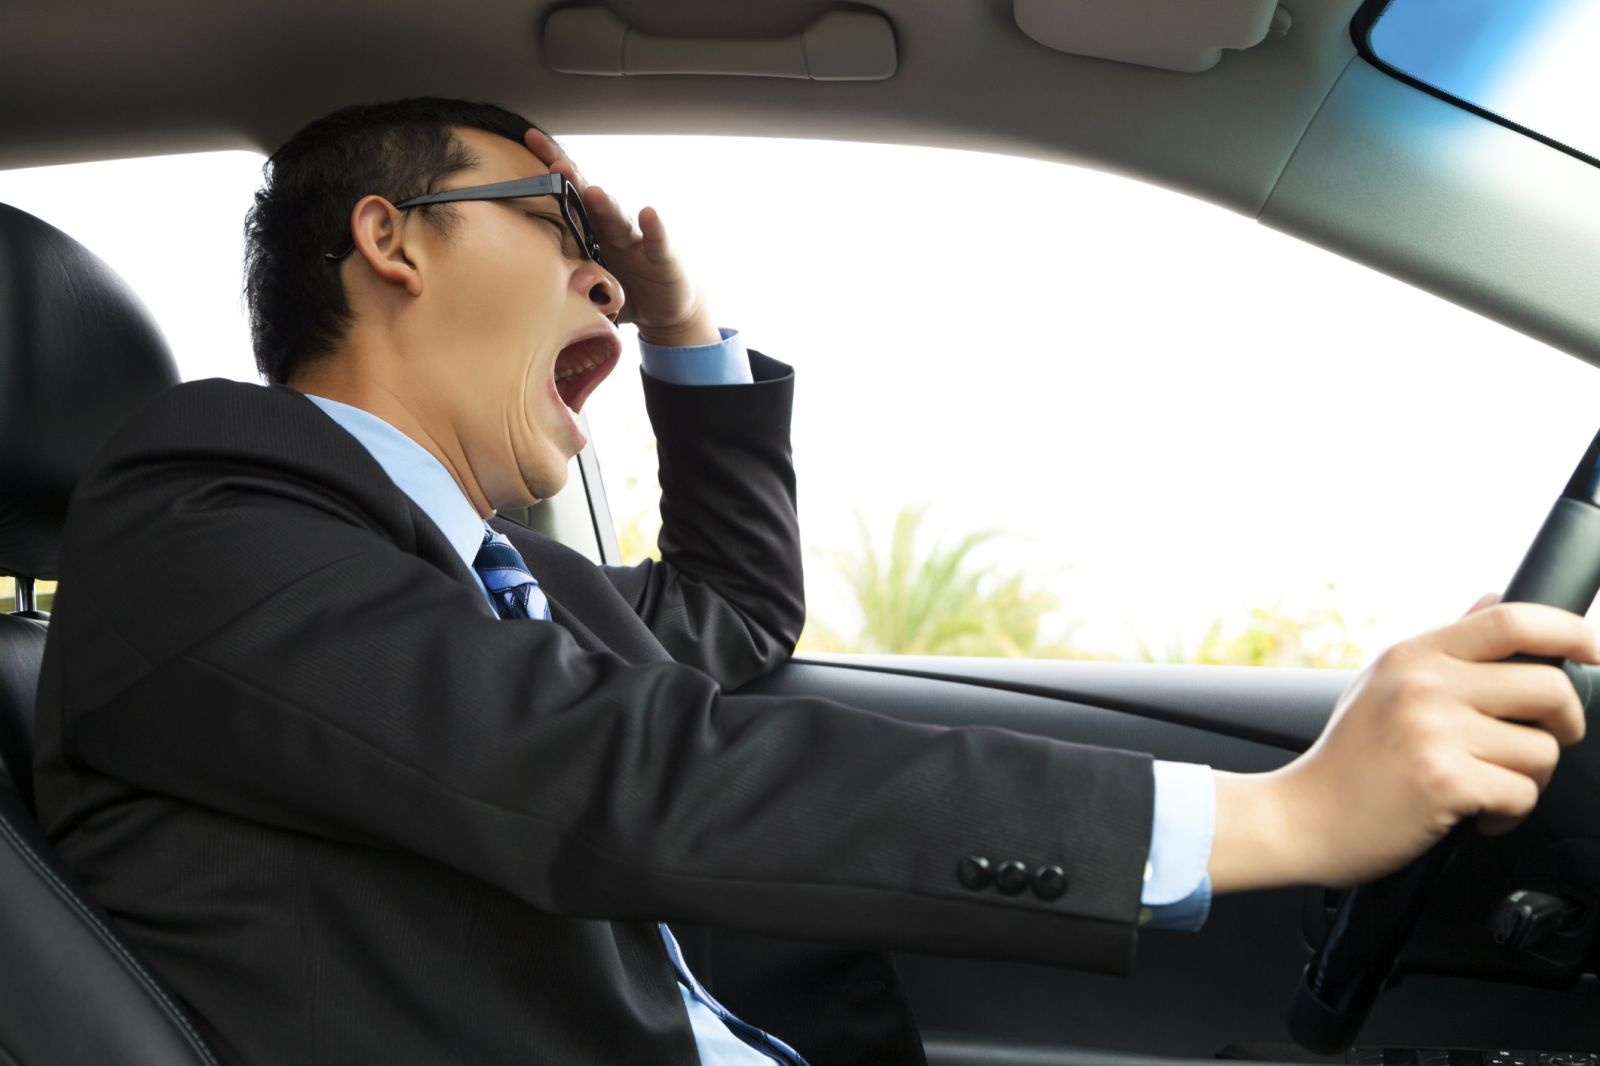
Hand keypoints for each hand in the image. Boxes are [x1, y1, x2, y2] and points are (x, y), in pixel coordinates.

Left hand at [525, 129, 719, 346]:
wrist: (666, 312)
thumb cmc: (622, 293)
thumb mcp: (584, 288)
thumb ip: (559, 280)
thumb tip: (521, 280)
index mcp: (589, 232)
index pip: (567, 195)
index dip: (550, 169)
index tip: (530, 139)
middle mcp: (612, 229)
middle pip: (590, 199)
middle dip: (573, 180)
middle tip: (556, 165)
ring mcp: (638, 241)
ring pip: (619, 220)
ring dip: (607, 205)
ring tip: (594, 193)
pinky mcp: (664, 258)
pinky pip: (658, 242)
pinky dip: (654, 228)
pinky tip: (649, 214)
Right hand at [1210, 598, 1593, 891]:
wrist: (1300, 818)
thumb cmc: (1345, 758)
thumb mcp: (1382, 682)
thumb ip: (1444, 645)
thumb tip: (1492, 599)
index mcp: (1414, 655)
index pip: (1511, 620)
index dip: (1569, 630)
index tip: (1593, 650)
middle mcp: (1424, 685)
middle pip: (1549, 686)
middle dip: (1565, 723)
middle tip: (1540, 742)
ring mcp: (1434, 732)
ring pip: (1542, 751)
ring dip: (1527, 779)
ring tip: (1485, 787)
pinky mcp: (1444, 781)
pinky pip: (1522, 795)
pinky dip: (1505, 815)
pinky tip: (1471, 816)